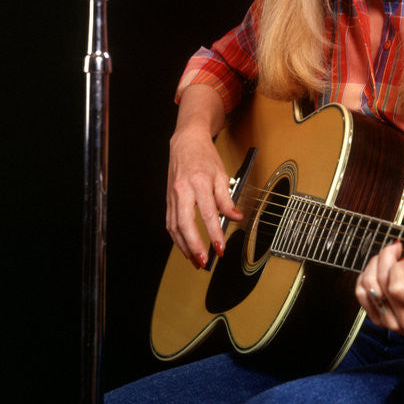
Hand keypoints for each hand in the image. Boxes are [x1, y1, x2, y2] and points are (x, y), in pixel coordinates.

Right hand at [165, 86, 242, 267]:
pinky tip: (185, 247)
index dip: (214, 234)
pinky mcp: (168, 200)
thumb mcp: (221, 174)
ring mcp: (172, 196)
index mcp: (198, 182)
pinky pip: (170, 223)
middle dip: (194, 246)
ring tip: (195, 260)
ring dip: (184, 246)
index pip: (207, 214)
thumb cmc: (204, 156)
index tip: (220, 248)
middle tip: (204, 260)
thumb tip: (236, 217)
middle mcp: (182, 190)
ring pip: (174, 227)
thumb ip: (227, 199)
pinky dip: (177, 238)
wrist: (186, 142)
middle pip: (185, 224)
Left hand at [354, 216, 403, 341]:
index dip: (397, 267)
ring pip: (369, 287)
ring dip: (374, 265)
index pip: (398, 288)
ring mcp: (391, 323)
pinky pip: (361, 295)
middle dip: (386, 257)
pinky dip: (365, 277)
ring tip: (387, 256)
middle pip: (382, 283)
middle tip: (396, 247)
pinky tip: (377, 269)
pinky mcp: (381, 321)